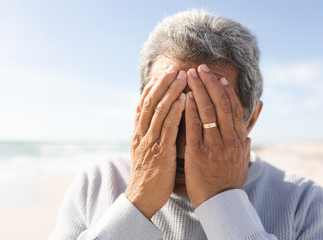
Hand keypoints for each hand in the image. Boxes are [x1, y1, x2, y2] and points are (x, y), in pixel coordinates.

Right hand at [125, 65, 186, 218]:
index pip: (143, 105)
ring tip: (182, 76)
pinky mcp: (160, 151)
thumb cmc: (149, 175)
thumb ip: (150, 135)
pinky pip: (168, 127)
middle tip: (174, 68)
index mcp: (138, 133)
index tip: (161, 74)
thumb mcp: (145, 151)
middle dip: (162, 83)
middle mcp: (141, 134)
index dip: (152, 88)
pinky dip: (176, 110)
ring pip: (159, 110)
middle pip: (150, 102)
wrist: (142, 197)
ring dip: (171, 91)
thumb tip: (157, 122)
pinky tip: (184, 99)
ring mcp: (149, 142)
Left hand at [184, 64, 250, 208]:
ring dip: (198, 90)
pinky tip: (184, 96)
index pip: (234, 109)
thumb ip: (244, 149)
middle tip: (200, 68)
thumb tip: (247, 137)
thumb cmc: (229, 183)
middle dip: (210, 83)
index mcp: (238, 140)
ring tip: (190, 75)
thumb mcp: (242, 165)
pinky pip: (194, 127)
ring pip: (208, 111)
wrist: (221, 203)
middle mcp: (229, 138)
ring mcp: (214, 144)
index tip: (219, 78)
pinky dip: (190, 110)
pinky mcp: (198, 152)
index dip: (227, 91)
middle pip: (221, 104)